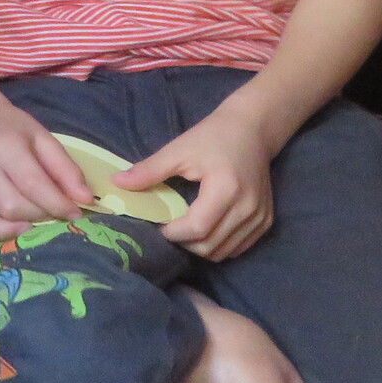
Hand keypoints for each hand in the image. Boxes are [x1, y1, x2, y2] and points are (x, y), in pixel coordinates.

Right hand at [0, 97, 93, 240]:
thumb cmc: (14, 131)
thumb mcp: (44, 139)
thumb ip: (66, 170)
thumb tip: (85, 201)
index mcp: (5, 147)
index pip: (33, 184)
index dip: (58, 204)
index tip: (75, 213)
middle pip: (12, 207)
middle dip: (39, 216)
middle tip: (51, 212)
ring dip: (11, 230)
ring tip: (27, 223)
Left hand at [123, 110, 275, 261]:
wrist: (252, 130)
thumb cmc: (213, 136)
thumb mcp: (178, 150)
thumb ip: (149, 171)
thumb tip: (116, 184)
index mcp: (226, 189)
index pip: (196, 228)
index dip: (172, 233)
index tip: (157, 225)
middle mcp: (247, 208)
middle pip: (209, 246)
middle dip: (183, 243)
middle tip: (169, 228)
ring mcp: (260, 217)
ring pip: (223, 252)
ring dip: (200, 247)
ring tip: (185, 229)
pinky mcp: (265, 221)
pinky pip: (238, 247)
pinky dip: (218, 245)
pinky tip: (205, 229)